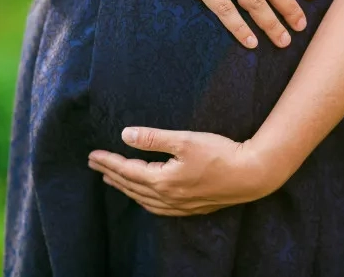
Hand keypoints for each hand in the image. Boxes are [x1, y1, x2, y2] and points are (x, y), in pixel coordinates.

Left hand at [88, 127, 273, 215]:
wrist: (251, 175)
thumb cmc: (220, 154)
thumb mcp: (184, 140)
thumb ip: (153, 138)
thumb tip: (125, 135)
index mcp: (162, 181)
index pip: (127, 171)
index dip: (108, 162)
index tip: (92, 155)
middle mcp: (168, 198)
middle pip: (131, 187)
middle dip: (111, 174)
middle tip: (95, 165)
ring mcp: (180, 205)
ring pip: (143, 199)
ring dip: (126, 188)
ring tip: (113, 180)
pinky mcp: (192, 207)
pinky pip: (158, 207)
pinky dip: (144, 200)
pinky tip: (145, 197)